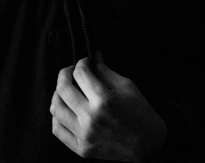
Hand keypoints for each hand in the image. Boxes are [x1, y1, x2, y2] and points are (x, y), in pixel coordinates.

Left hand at [51, 51, 167, 161]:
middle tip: (71, 70)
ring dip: (58, 93)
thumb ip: (106, 71)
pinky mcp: (81, 148)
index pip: (80, 74)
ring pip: (56, 108)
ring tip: (66, 88)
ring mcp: (84, 135)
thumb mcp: (127, 86)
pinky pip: (57, 130)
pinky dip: (56, 116)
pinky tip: (65, 108)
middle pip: (63, 89)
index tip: (85, 61)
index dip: (81, 62)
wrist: (147, 145)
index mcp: (103, 100)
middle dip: (65, 73)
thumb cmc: (140, 112)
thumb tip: (93, 57)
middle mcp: (90, 117)